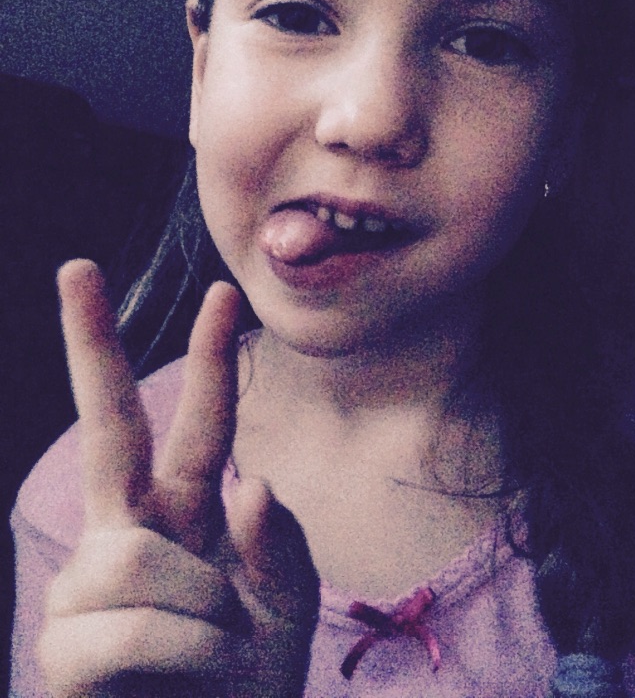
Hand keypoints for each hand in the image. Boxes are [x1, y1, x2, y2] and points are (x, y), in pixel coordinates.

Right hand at [37, 260, 318, 696]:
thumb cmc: (240, 689)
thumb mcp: (284, 613)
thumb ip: (279, 549)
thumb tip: (251, 483)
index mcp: (188, 516)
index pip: (200, 425)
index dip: (210, 362)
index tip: (224, 296)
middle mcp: (132, 534)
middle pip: (109, 426)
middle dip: (92, 345)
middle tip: (76, 267)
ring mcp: (90, 583)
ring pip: (143, 559)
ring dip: (204, 616)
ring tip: (210, 658)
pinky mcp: (62, 643)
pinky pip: (135, 625)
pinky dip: (183, 656)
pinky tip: (174, 685)